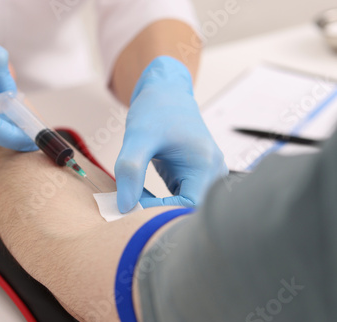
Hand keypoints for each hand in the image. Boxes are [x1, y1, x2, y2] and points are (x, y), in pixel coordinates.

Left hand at [115, 56, 227, 212]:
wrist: (166, 91)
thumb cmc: (155, 110)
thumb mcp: (138, 138)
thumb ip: (130, 171)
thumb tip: (125, 207)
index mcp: (205, 163)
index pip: (189, 206)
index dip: (161, 212)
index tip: (134, 207)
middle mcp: (213, 172)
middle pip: (190, 210)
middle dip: (160, 214)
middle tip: (130, 209)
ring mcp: (207, 175)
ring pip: (184, 207)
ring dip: (159, 208)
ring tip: (134, 199)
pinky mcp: (195, 176)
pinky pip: (179, 198)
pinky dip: (159, 201)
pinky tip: (141, 193)